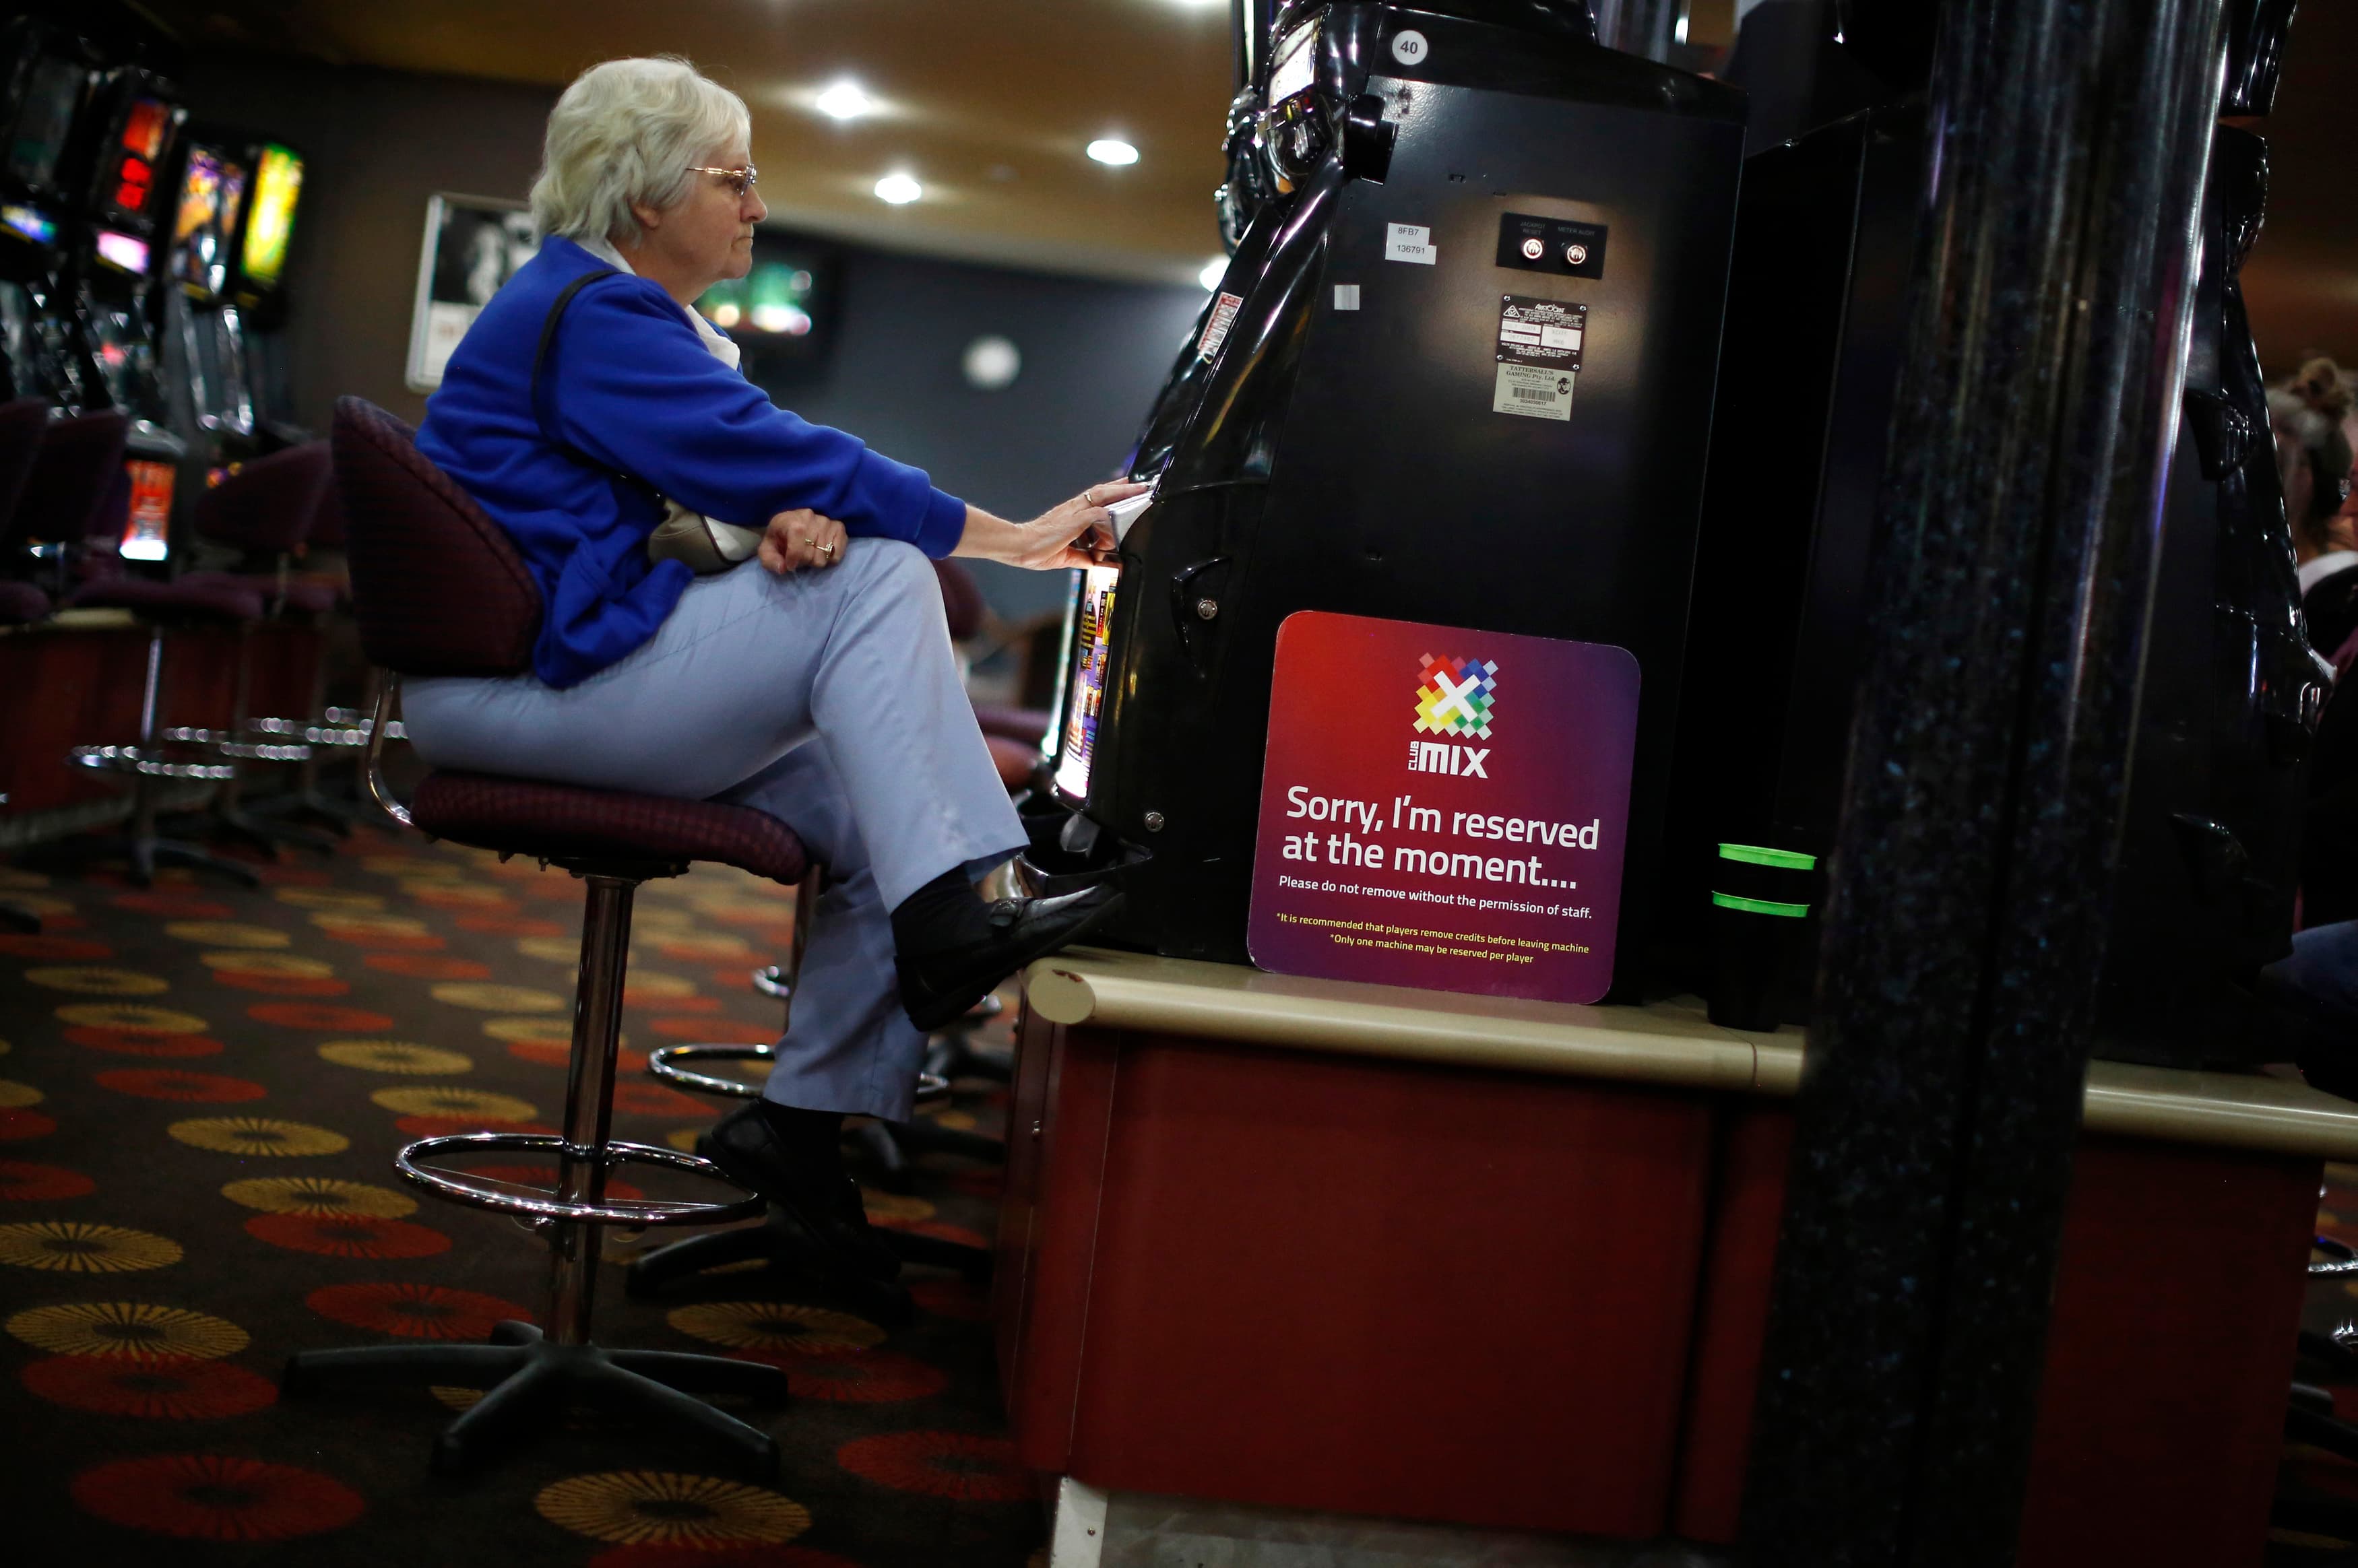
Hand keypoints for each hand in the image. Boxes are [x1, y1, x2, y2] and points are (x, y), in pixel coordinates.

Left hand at [759, 509, 847, 573]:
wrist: (792, 523)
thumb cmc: (779, 538)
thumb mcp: (767, 550)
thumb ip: (770, 561)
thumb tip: (783, 568)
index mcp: (790, 520)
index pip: (798, 542)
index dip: (794, 558)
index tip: (790, 564)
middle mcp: (810, 517)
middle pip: (811, 554)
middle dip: (804, 561)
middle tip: (799, 556)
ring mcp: (826, 522)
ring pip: (824, 555)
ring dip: (816, 560)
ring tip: (810, 552)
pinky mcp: (839, 528)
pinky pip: (838, 552)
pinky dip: (831, 558)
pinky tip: (822, 552)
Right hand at [952, 481, 1151, 571]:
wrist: (1018, 546)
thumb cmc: (1035, 550)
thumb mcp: (1066, 556)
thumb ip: (1083, 557)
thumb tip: (1097, 562)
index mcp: (1071, 516)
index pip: (1095, 500)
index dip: (1112, 494)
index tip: (1126, 491)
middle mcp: (1074, 509)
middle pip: (1102, 492)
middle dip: (1122, 487)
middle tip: (1140, 484)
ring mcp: (1074, 512)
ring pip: (1103, 496)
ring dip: (1122, 492)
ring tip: (1139, 489)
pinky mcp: (1074, 519)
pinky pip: (1098, 513)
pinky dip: (1111, 512)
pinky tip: (1123, 510)